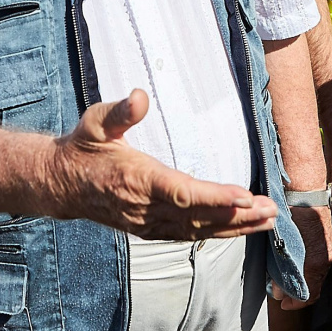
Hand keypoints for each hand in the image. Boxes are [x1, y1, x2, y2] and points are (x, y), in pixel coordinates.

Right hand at [48, 89, 277, 240]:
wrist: (60, 183)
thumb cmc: (83, 147)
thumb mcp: (96, 122)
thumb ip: (120, 111)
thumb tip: (140, 97)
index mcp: (136, 179)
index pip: (182, 192)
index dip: (214, 196)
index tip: (244, 195)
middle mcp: (144, 206)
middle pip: (198, 215)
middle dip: (237, 215)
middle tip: (271, 210)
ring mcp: (147, 222)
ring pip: (197, 229)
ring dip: (234, 227)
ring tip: (267, 221)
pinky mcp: (149, 228)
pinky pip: (188, 234)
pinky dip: (216, 232)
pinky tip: (238, 229)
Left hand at [272, 205, 331, 309]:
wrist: (304, 188)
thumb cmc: (291, 213)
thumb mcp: (284, 243)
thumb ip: (284, 268)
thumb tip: (279, 289)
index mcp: (317, 261)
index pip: (310, 293)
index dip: (296, 302)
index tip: (283, 304)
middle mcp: (325, 257)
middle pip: (314, 285)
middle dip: (297, 292)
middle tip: (280, 293)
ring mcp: (327, 247)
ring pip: (316, 274)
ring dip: (301, 280)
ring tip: (283, 279)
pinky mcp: (325, 238)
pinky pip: (317, 261)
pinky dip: (306, 268)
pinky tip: (293, 263)